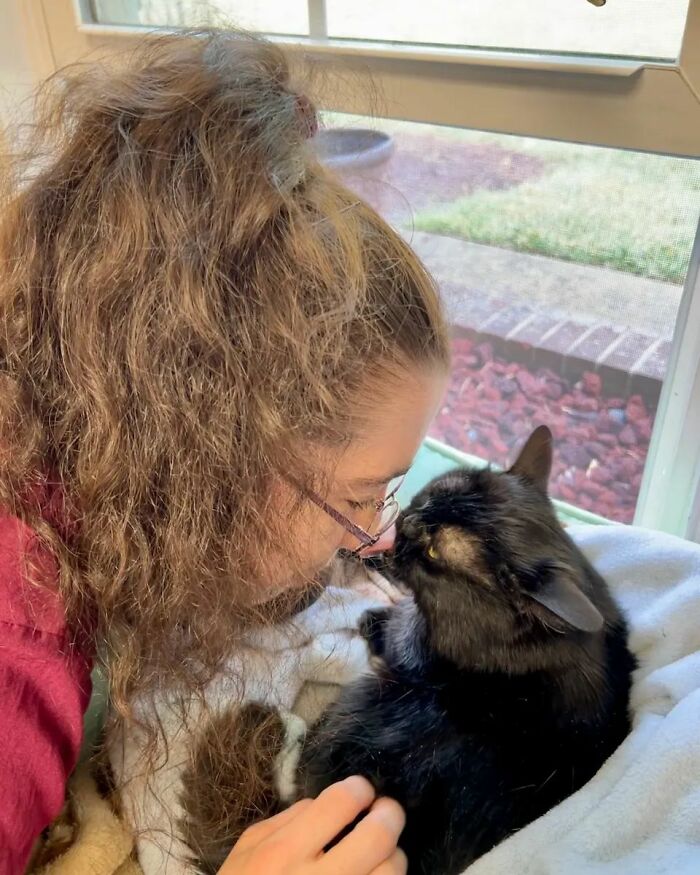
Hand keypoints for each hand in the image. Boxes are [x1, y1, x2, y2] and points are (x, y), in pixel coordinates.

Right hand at [218, 776, 406, 874]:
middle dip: (389, 815)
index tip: (362, 790)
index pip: (340, 803)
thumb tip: (322, 803)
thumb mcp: (248, 852)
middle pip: (377, 837)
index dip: (359, 788)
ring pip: (391, 873)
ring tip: (384, 852)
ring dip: (393, 856)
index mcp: (284, 854)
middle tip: (386, 810)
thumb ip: (285, 821)